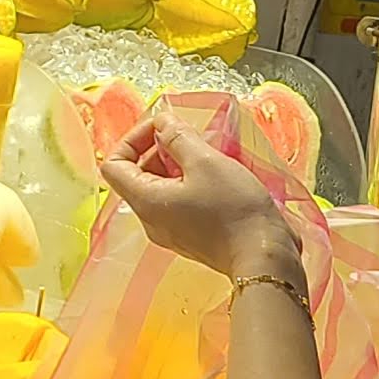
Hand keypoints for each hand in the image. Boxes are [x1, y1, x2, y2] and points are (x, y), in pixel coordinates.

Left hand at [99, 113, 296, 283]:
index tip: (162, 128)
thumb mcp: (205, 162)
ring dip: (177, 165)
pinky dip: (189, 183)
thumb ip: (178, 137)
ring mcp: (170, 231)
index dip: (132, 139)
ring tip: (207, 155)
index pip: (113, 165)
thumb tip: (162, 121)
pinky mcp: (190, 236)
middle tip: (189, 138)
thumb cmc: (235, 210)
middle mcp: (151, 219)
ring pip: (160, 188)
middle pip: (137, 175)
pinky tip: (216, 176)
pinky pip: (178, 202)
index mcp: (145, 201)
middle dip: (158, 150)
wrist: (265, 257)